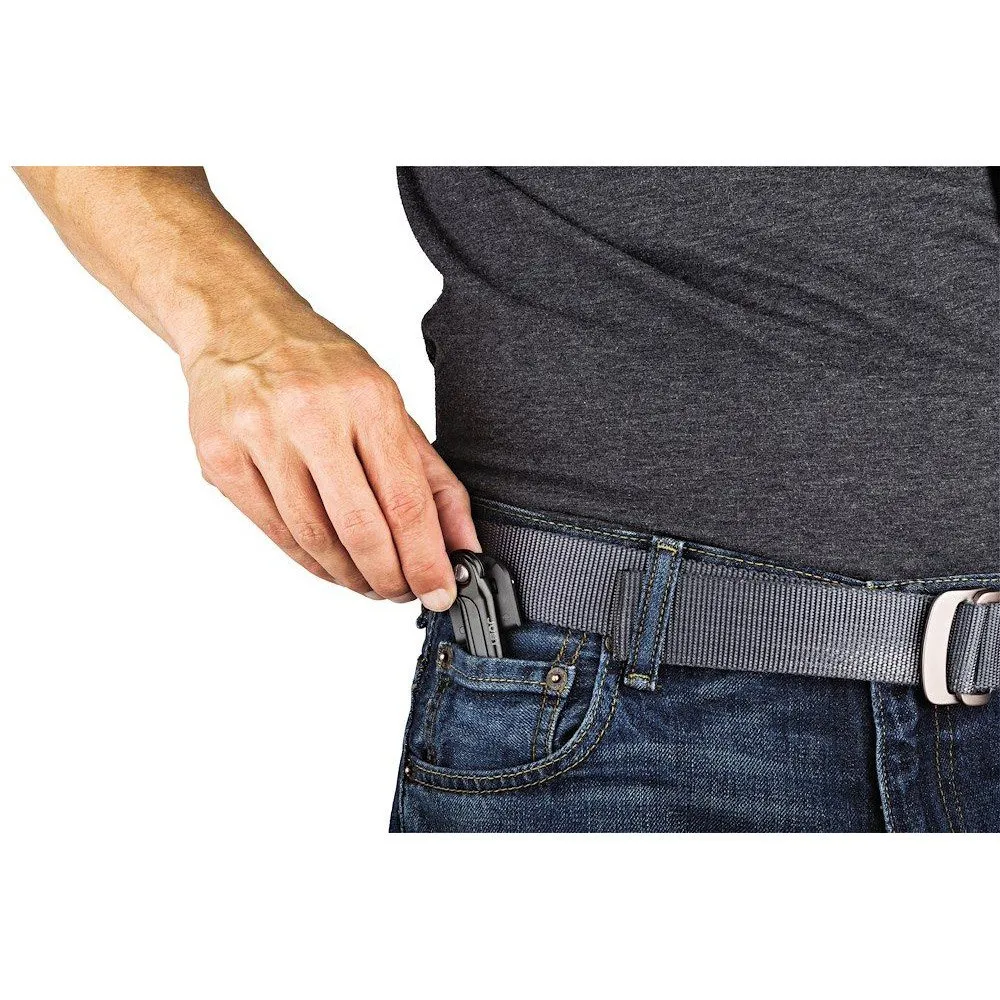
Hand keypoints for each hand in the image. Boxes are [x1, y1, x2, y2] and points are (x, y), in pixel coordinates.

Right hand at [184, 301, 477, 608]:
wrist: (238, 324)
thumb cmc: (321, 367)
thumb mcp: (388, 404)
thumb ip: (430, 476)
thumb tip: (462, 543)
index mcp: (366, 398)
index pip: (405, 500)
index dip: (426, 559)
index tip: (440, 590)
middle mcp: (311, 415)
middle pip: (360, 528)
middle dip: (389, 577)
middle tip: (403, 593)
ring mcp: (259, 436)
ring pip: (314, 539)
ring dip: (349, 576)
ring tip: (369, 582)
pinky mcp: (220, 458)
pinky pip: (275, 532)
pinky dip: (310, 561)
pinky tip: (331, 564)